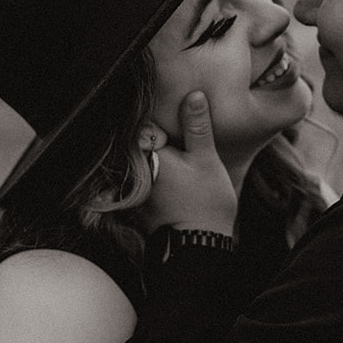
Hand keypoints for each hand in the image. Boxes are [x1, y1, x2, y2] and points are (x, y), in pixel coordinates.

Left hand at [145, 91, 237, 236]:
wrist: (199, 247)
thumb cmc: (205, 202)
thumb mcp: (206, 159)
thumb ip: (197, 126)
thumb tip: (193, 95)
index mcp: (148, 155)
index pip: (142, 123)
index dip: (154, 111)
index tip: (163, 99)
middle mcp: (136, 171)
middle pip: (141, 142)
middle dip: (156, 133)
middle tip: (174, 119)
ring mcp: (136, 189)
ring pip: (143, 161)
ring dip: (155, 153)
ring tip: (174, 149)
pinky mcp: (141, 204)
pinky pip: (145, 179)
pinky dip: (156, 172)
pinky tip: (174, 174)